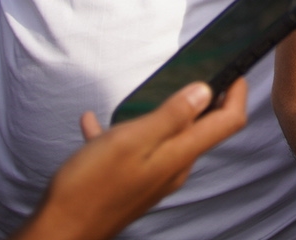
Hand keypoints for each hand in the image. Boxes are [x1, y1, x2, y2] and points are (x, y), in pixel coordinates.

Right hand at [11, 80, 247, 239]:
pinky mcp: (133, 184)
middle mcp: (173, 169)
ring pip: (165, 138)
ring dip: (155, 115)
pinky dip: (119, 135)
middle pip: (201, 129)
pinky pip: (134, 152)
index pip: (227, 122)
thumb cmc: (90, 187)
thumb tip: (206, 91)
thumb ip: (171, 116)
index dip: (237, 93)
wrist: (59, 232)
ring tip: (134, 98)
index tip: (236, 71)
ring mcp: (153, 178)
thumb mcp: (132, 141)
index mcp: (179, 155)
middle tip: (193, 73)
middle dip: (202, 101)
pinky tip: (93, 124)